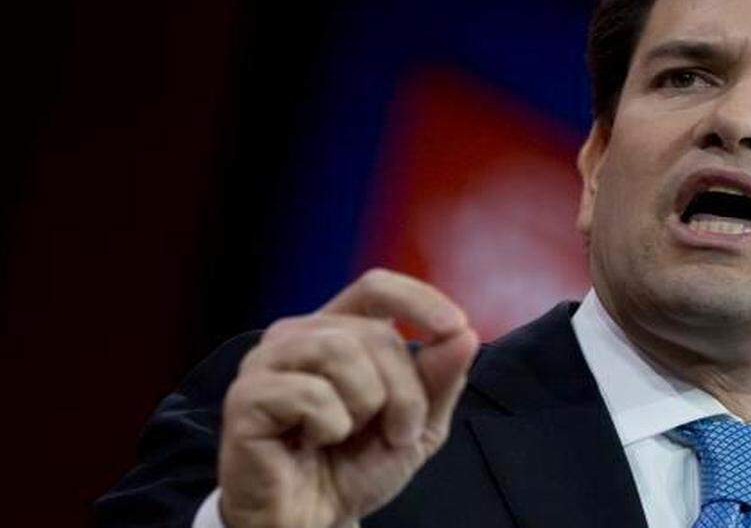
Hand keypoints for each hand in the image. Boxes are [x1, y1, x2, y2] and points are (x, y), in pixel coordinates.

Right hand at [217, 269, 479, 527]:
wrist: (310, 522)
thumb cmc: (354, 468)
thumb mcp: (416, 425)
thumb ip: (440, 380)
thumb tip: (464, 334)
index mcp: (335, 330)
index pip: (376, 287)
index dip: (419, 300)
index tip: (456, 328)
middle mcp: (296, 335)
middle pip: (374, 332)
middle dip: (404, 392)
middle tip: (397, 435)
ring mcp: (266, 363)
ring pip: (341, 350)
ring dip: (367, 405)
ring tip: (351, 436)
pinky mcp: (246, 397)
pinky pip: (309, 393)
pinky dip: (329, 426)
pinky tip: (312, 443)